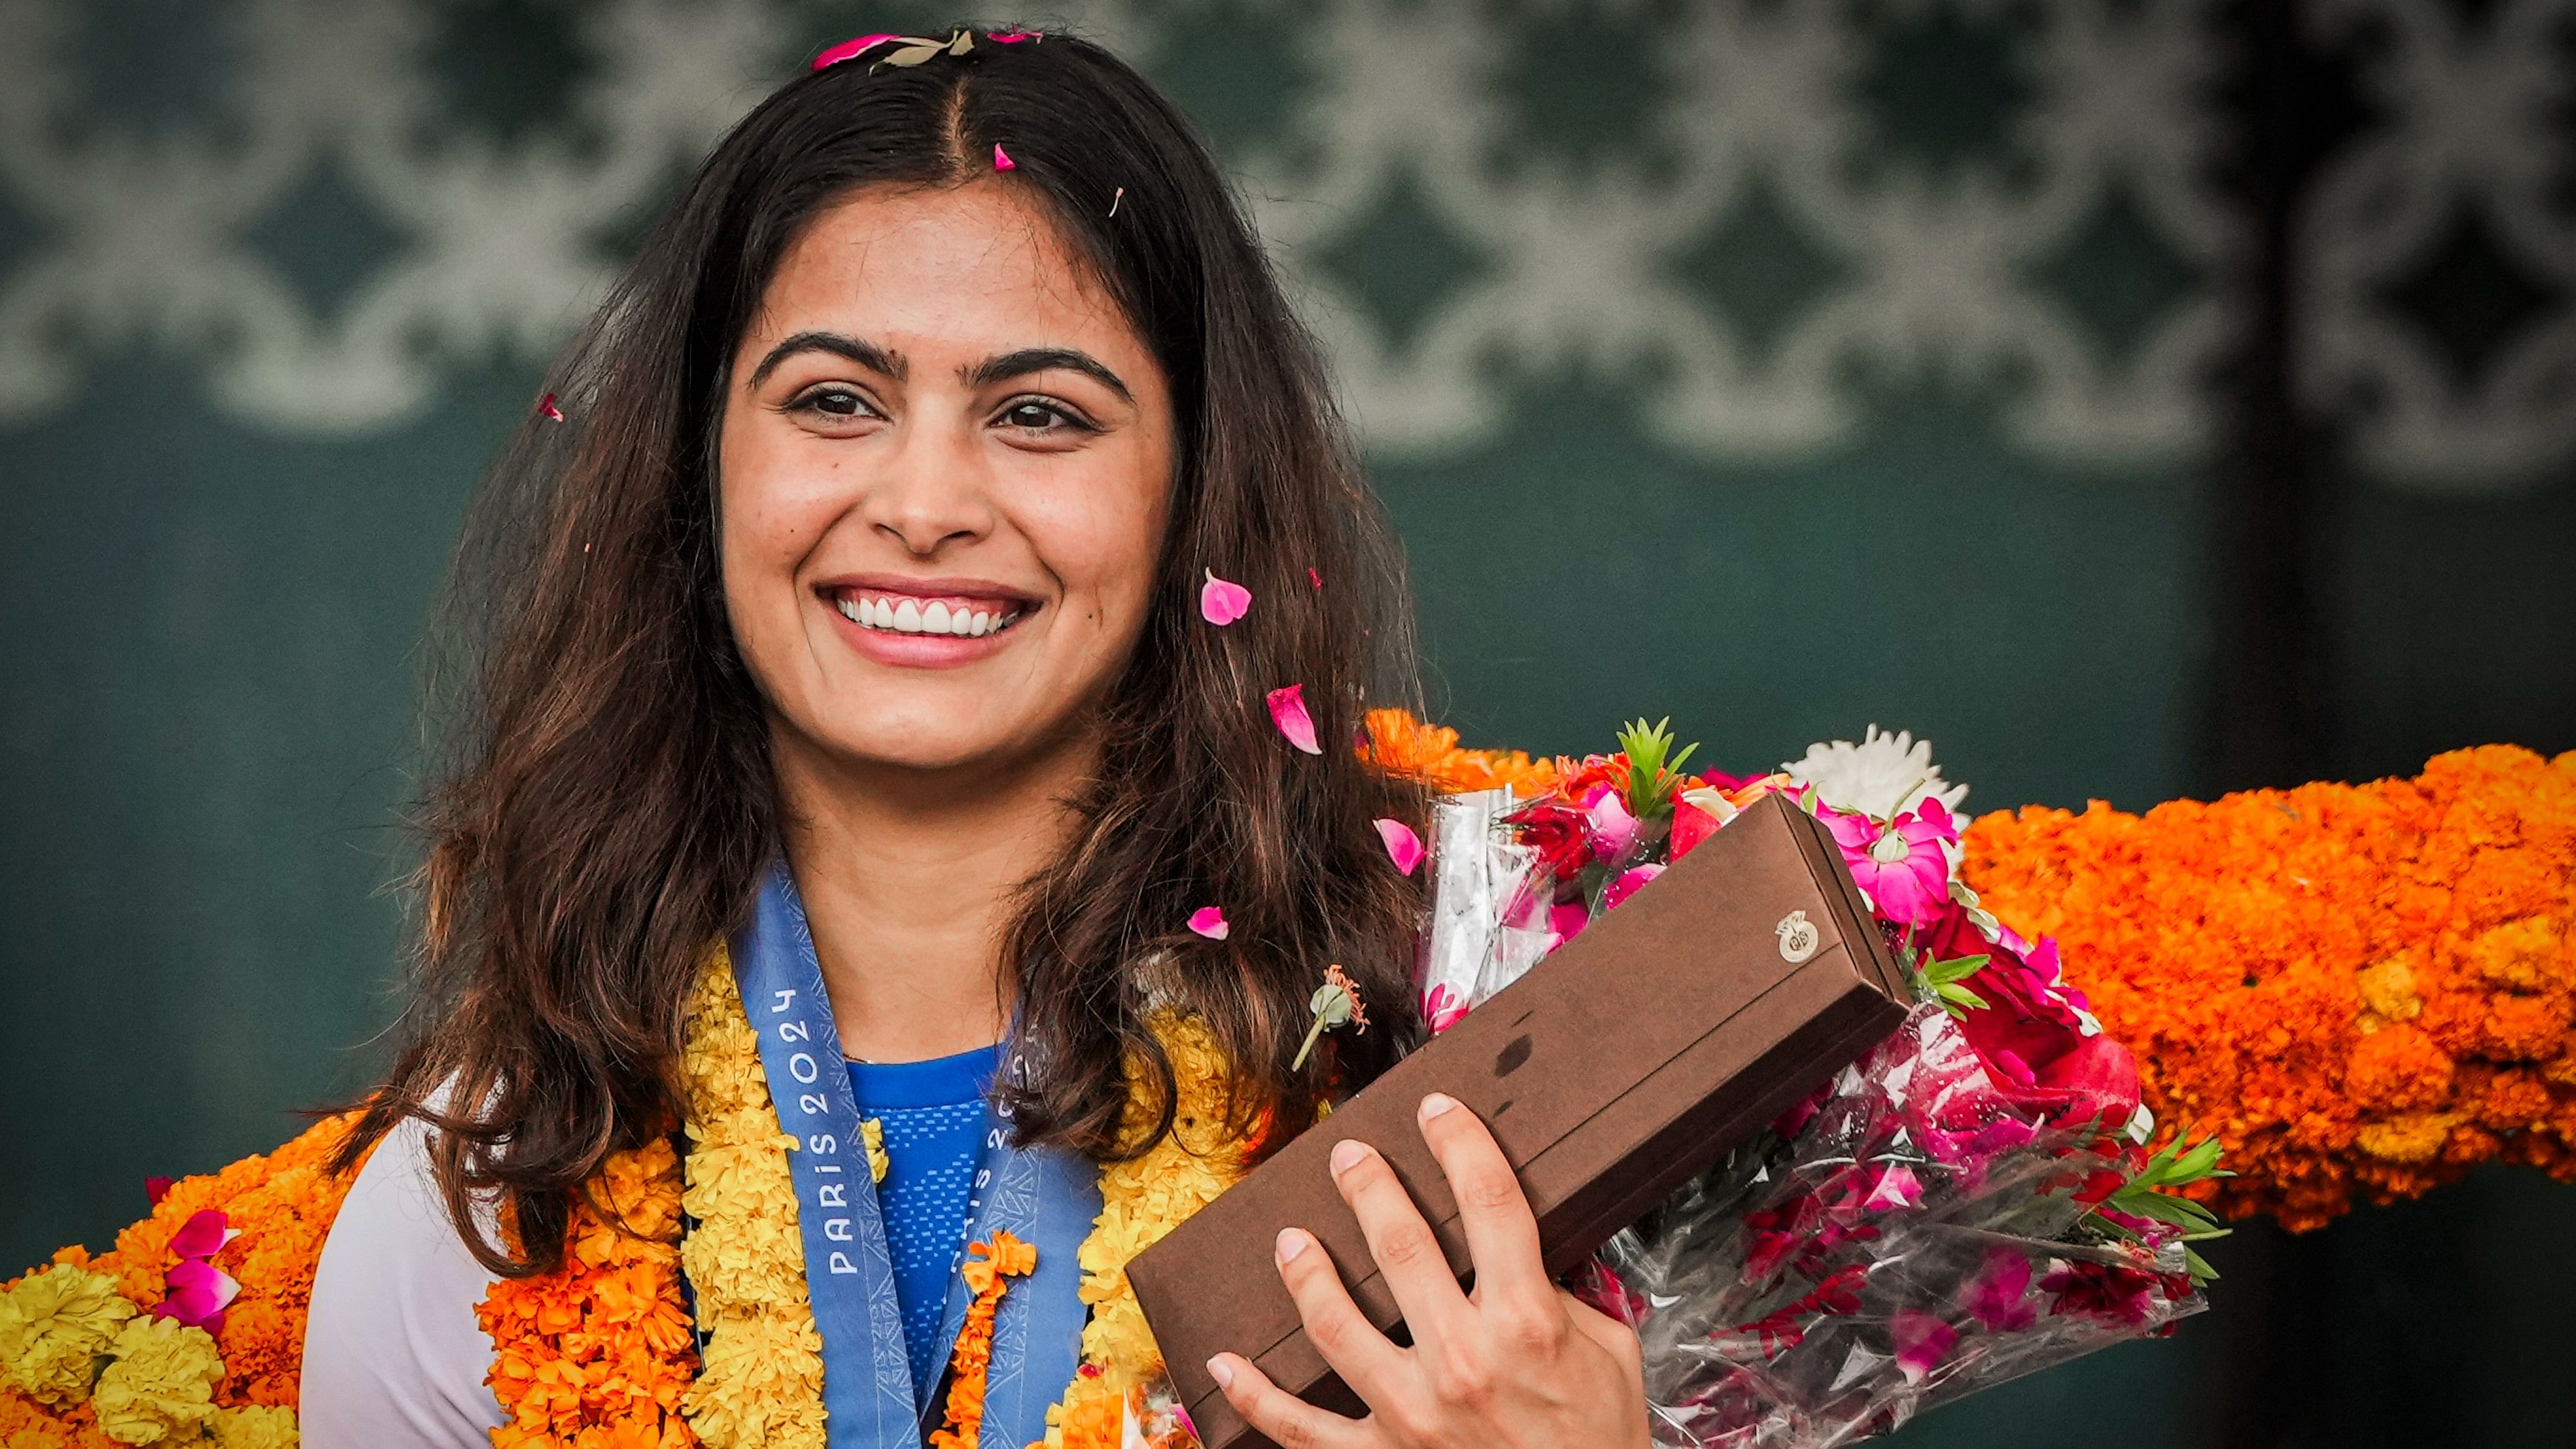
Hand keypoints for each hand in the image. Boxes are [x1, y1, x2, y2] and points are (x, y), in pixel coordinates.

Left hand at [1206, 1092, 1648, 1448]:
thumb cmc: (1601, 1441)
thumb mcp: (1611, 1356)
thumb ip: (1567, 1296)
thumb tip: (1529, 1246)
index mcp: (1528, 1323)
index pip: (1490, 1204)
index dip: (1461, 1143)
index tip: (1437, 1109)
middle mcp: (1465, 1361)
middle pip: (1402, 1246)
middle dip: (1369, 1187)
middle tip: (1347, 1156)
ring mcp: (1414, 1414)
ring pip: (1336, 1325)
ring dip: (1306, 1274)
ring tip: (1288, 1239)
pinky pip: (1302, 1427)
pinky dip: (1256, 1397)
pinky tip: (1224, 1365)